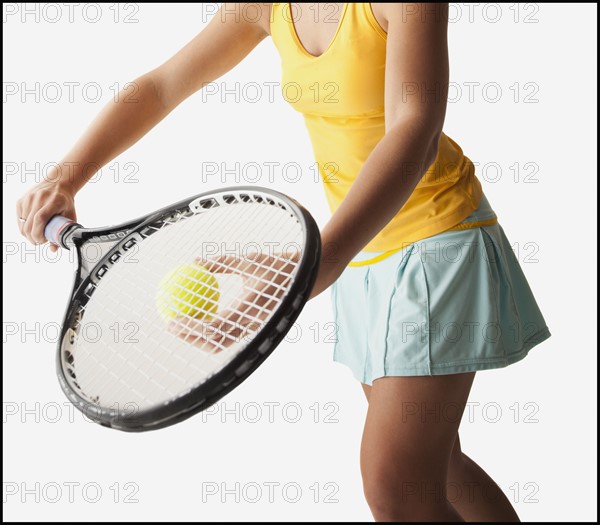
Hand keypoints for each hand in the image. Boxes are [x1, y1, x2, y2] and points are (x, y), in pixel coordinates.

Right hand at [16, 177, 76, 251]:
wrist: (58, 183)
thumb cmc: (66, 202)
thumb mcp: (70, 216)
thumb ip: (64, 232)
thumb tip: (53, 250)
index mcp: (54, 201)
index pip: (40, 219)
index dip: (39, 234)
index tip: (43, 241)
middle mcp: (39, 198)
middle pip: (29, 224)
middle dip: (33, 238)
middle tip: (41, 241)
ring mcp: (28, 199)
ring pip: (22, 224)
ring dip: (28, 234)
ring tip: (37, 235)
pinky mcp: (21, 201)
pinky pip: (19, 219)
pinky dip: (24, 227)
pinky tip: (33, 227)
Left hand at [167, 252, 298, 352]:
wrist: (306, 280)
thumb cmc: (277, 268)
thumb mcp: (249, 261)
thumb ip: (222, 263)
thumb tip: (194, 262)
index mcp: (250, 310)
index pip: (214, 326)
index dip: (191, 327)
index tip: (172, 320)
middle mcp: (252, 325)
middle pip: (215, 342)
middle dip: (190, 338)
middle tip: (171, 326)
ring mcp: (254, 330)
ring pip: (221, 343)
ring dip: (199, 337)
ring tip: (181, 325)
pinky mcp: (254, 329)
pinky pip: (228, 335)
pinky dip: (211, 332)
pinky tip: (199, 319)